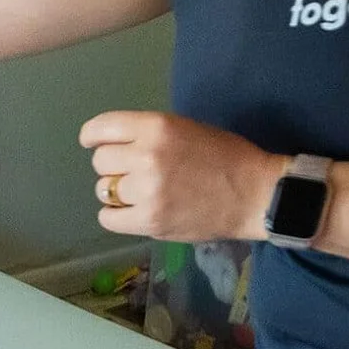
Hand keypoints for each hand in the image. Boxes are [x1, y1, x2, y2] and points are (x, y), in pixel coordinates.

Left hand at [81, 111, 281, 241]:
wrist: (256, 195)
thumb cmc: (226, 157)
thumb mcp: (185, 128)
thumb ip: (149, 134)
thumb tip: (114, 145)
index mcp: (156, 127)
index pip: (101, 128)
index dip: (92, 137)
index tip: (92, 143)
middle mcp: (146, 156)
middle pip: (100, 162)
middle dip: (113, 166)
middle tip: (134, 173)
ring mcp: (147, 191)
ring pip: (104, 190)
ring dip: (118, 192)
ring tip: (141, 193)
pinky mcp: (150, 221)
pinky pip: (109, 218)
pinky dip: (118, 216)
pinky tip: (135, 212)